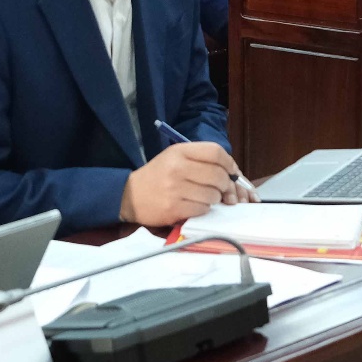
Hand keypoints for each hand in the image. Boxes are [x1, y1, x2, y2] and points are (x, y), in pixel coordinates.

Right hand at [119, 141, 242, 226]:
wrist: (129, 196)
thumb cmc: (157, 175)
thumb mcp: (175, 157)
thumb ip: (201, 159)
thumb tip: (233, 172)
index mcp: (179, 151)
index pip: (215, 152)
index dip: (229, 163)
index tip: (232, 171)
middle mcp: (177, 168)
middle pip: (218, 175)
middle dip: (225, 185)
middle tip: (221, 190)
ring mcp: (175, 189)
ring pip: (212, 195)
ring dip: (214, 199)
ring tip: (205, 197)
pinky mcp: (174, 208)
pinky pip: (202, 209)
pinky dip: (203, 209)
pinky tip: (195, 205)